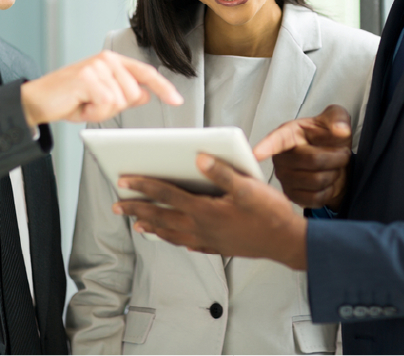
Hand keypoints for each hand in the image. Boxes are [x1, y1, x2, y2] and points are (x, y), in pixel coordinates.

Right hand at [20, 50, 182, 124]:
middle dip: (114, 108)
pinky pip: (106, 104)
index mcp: (113, 61)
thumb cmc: (68, 99)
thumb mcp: (101, 98)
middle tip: (91, 105)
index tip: (177, 100)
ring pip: (120, 101)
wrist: (37, 101)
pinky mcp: (87, 77)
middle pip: (133, 94)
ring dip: (101, 111)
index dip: (163, 87)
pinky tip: (79, 106)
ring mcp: (97, 66)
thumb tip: (146, 94)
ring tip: (83, 104)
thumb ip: (124, 94)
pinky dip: (93, 113)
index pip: (145, 73)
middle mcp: (107, 59)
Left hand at [114, 154, 307, 269]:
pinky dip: (174, 239)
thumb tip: (197, 157)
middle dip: (137, 209)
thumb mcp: (247, 187)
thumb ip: (221, 172)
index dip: (143, 185)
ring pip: (171, 233)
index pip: (166, 194)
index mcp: (204, 209)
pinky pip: (187, 243)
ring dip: (151, 226)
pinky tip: (173, 239)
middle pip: (161, 216)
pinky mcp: (217, 246)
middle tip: (117, 205)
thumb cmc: (269, 213)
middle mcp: (200, 227)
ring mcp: (207, 239)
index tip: (124, 179)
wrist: (286, 242)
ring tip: (137, 224)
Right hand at [253, 104, 351, 209]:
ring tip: (334, 166)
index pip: (276, 140)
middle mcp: (281, 157)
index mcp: (288, 134)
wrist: (337, 162)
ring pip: (316, 180)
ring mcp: (284, 178)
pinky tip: (328, 181)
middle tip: (342, 153)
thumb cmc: (329, 138)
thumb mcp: (337, 119)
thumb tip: (340, 130)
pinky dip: (330, 190)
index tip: (256, 153)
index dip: (266, 147)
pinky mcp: (292, 196)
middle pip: (311, 160)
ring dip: (334, 173)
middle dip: (335, 158)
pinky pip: (315, 197)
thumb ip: (338, 118)